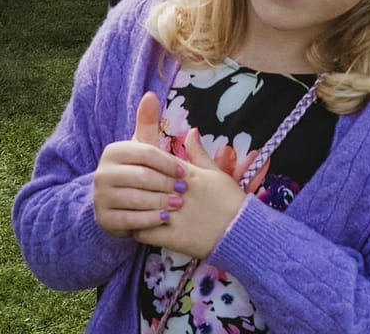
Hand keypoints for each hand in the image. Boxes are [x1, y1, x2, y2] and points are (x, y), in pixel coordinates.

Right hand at [92, 91, 181, 237]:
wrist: (115, 203)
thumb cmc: (136, 171)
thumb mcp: (141, 149)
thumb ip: (147, 123)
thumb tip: (150, 95)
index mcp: (113, 152)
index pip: (146, 154)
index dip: (169, 163)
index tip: (186, 172)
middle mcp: (102, 173)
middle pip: (142, 177)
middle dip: (167, 184)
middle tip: (184, 191)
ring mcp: (100, 197)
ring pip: (137, 199)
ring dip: (161, 203)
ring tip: (178, 205)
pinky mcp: (103, 219)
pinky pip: (130, 220)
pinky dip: (150, 220)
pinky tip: (164, 219)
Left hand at [132, 125, 246, 257]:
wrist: (243, 232)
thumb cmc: (230, 200)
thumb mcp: (216, 173)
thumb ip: (199, 153)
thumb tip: (191, 130)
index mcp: (187, 175)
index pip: (155, 163)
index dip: (144, 166)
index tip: (138, 170)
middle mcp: (177, 193)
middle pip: (143, 183)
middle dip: (134, 185)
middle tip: (126, 189)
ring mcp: (174, 216)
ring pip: (139, 208)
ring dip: (133, 208)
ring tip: (128, 209)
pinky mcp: (172, 237)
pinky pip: (143, 232)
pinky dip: (138, 229)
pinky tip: (137, 227)